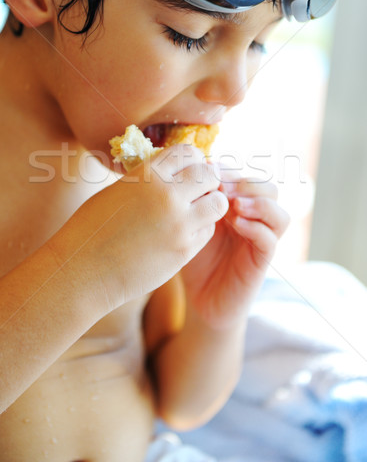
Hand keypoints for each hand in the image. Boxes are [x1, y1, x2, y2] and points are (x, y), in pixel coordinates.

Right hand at [51, 145, 228, 311]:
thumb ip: (147, 178)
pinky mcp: (183, 251)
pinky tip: (184, 232)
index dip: (192, 159)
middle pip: (210, 174)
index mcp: (146, 174)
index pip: (188, 152)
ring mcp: (178, 224)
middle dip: (207, 180)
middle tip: (198, 191)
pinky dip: (201, 229)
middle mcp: (166, 195)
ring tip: (196, 211)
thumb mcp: (117, 190)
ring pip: (218, 203)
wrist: (82, 272)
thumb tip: (173, 169)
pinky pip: (208, 231)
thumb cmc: (92, 229)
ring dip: (210, 204)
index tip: (189, 169)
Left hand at [180, 168, 289, 328]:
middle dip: (246, 182)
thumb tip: (191, 170)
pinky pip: (270, 239)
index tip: (208, 170)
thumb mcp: (191, 226)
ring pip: (278, 212)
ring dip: (257, 202)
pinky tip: (237, 224)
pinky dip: (256, 227)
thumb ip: (195, 202)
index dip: (231, 170)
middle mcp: (255, 220)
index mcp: (238, 206)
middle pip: (269, 187)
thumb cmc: (194, 259)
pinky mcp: (262, 261)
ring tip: (233, 204)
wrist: (201, 300)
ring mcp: (261, 240)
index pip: (246, 176)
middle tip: (222, 187)